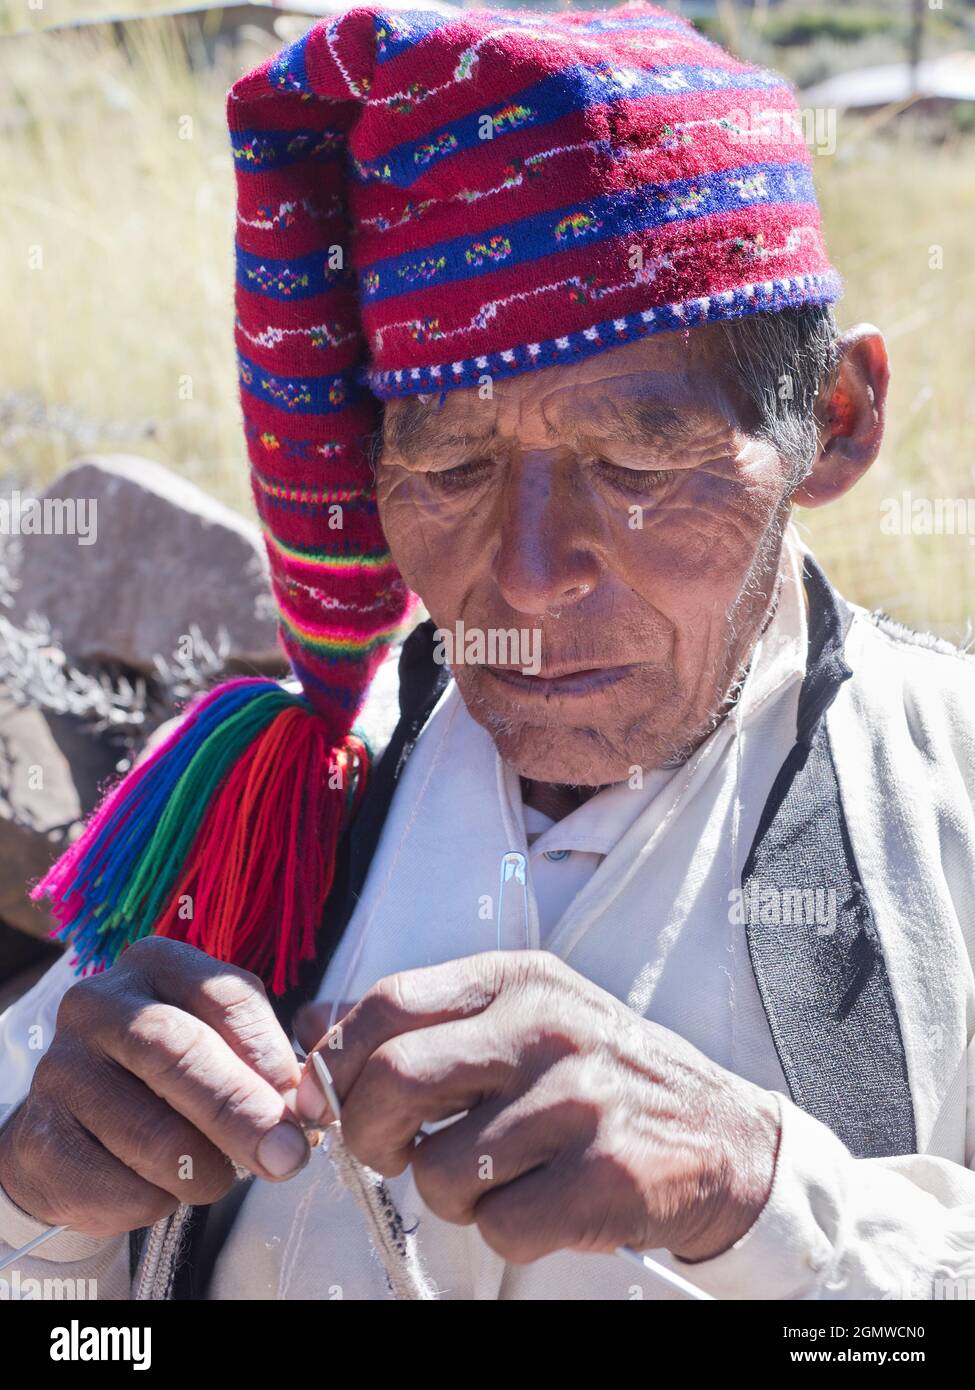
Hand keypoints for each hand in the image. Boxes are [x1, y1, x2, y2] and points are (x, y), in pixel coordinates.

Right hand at [0, 937, 309, 1237]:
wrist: (82, 1137)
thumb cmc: (171, 1082)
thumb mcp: (221, 1048)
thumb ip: (263, 1065)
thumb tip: (303, 1106)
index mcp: (156, 964)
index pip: (226, 996)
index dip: (270, 1055)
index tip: (303, 1103)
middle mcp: (98, 1003)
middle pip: (180, 1052)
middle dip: (241, 1110)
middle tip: (285, 1155)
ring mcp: (60, 1068)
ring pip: (151, 1131)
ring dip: (202, 1169)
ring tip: (216, 1176)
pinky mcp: (37, 1138)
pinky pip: (115, 1184)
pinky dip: (155, 1201)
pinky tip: (159, 1189)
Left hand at [295, 951, 779, 1264]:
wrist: (720, 1135)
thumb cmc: (600, 1076)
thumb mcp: (519, 1019)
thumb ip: (422, 1020)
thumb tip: (312, 1024)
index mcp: (518, 980)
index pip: (385, 1003)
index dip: (335, 1060)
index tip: (329, 1099)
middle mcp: (547, 1028)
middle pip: (395, 1080)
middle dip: (369, 1135)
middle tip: (391, 1153)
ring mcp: (579, 1100)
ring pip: (441, 1171)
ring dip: (451, 1193)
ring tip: (499, 1176)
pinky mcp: (603, 1175)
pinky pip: (499, 1225)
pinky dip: (505, 1230)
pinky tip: (544, 1202)